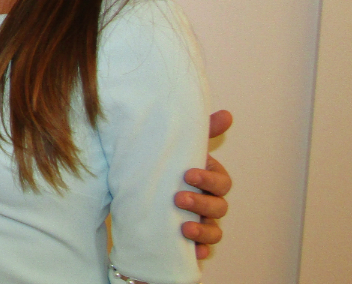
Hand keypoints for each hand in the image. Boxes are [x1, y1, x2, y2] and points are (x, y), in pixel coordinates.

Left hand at [176, 109, 232, 258]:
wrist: (137, 194)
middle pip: (219, 206)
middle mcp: (208, 203)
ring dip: (203, 229)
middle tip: (179, 198)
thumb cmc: (165, 170)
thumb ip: (201, 133)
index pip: (221, 181)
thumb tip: (227, 114)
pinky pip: (202, 250)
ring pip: (214, 230)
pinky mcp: (190, 242)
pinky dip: (200, 251)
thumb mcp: (177, 150)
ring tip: (184, 226)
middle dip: (202, 202)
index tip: (187, 174)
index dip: (209, 179)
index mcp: (207, 180)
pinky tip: (193, 251)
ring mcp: (201, 223)